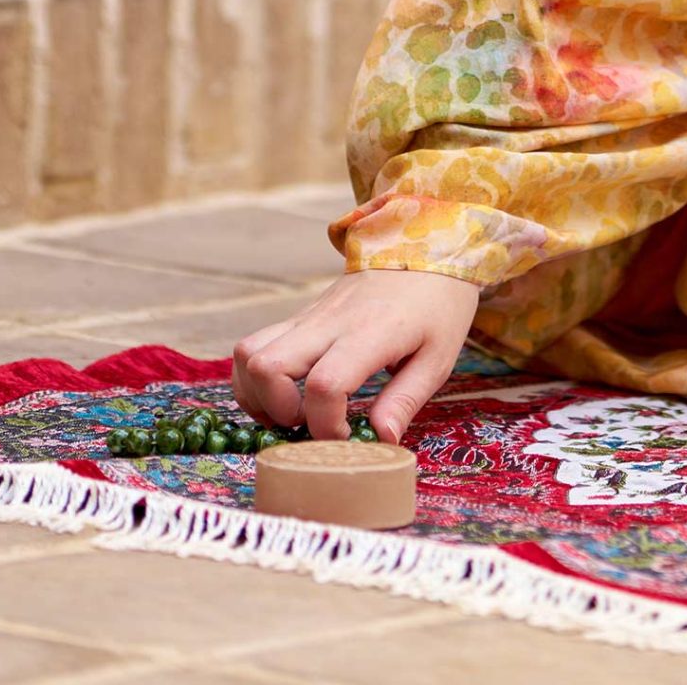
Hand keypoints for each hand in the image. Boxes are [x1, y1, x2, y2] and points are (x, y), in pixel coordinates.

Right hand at [232, 270, 481, 442]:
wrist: (427, 245)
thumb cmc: (439, 305)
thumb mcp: (437, 356)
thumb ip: (405, 400)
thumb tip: (381, 440)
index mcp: (370, 332)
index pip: (325, 384)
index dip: (326, 425)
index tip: (346, 437)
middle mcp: (329, 321)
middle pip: (266, 365)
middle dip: (275, 410)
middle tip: (307, 424)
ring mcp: (310, 315)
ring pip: (247, 351)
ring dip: (256, 393)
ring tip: (290, 411)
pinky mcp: (302, 315)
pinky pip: (256, 343)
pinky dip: (256, 377)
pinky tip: (285, 393)